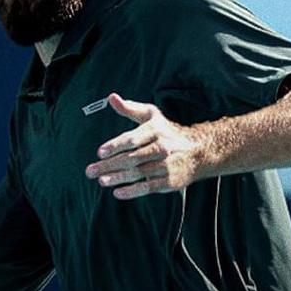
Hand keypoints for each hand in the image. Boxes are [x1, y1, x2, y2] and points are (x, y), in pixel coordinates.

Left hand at [85, 93, 208, 199]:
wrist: (199, 151)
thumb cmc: (167, 132)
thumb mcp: (152, 116)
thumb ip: (130, 109)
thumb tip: (111, 97)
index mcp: (155, 130)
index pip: (133, 139)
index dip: (116, 146)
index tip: (100, 152)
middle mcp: (161, 147)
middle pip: (132, 158)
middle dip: (110, 165)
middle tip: (90, 171)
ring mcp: (166, 165)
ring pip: (139, 173)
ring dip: (118, 178)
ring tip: (101, 181)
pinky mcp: (169, 181)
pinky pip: (148, 187)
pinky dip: (133, 191)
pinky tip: (117, 193)